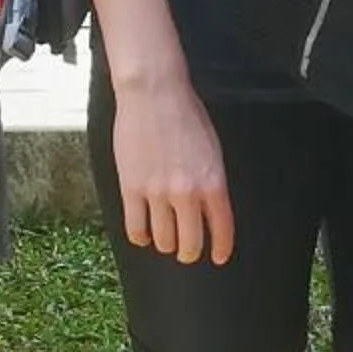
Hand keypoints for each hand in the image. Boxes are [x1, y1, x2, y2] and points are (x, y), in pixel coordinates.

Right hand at [113, 75, 234, 265]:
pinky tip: (144, 234)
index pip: (221, 228)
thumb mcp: (213, 149)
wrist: (154, 94)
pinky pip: (135, 228)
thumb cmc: (186, 115)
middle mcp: (187, 193)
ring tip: (165, 239)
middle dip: (190, 252)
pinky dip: (141, 237)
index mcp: (213, 181)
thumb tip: (209, 210)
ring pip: (163, 240)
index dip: (220, 248)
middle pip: (190, 243)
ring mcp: (157, 192)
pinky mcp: (130, 188)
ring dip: (165, 244)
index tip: (218, 257)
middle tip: (187, 251)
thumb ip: (212, 182)